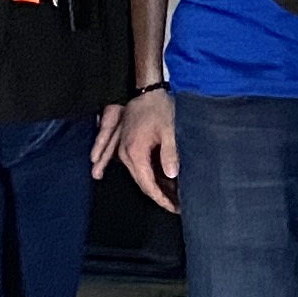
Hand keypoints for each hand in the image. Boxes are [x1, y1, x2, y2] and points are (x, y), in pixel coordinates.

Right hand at [110, 88, 179, 207]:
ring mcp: (121, 149)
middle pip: (141, 182)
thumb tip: (171, 175)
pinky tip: (152, 181)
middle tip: (175, 204)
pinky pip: (130, 166)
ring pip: (136, 175)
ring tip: (168, 195)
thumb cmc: (158, 107)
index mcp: (135, 152)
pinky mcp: (123, 144)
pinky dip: (143, 176)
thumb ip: (170, 153)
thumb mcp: (169, 130)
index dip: (161, 198)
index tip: (174, 207)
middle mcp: (124, 154)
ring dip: (150, 186)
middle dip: (158, 195)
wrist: (145, 89)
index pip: (148, 184)